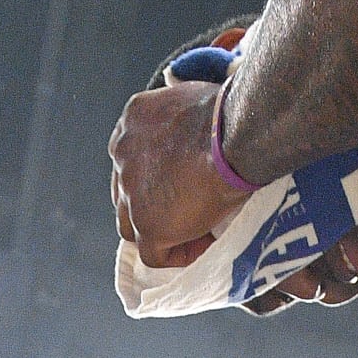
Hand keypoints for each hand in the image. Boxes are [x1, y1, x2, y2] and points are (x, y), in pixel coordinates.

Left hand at [109, 83, 254, 267]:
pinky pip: (154, 255)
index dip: (152, 178)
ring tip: (195, 234)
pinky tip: (205, 244)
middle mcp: (123, 154)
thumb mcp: (194, 102)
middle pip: (125, 194)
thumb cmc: (229, 116)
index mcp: (132, 121)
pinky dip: (179, 255)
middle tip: (184, 213)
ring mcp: (131, 193)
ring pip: (132, 228)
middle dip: (149, 207)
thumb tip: (199, 135)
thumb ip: (182, 121)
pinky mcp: (147, 224)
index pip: (130, 159)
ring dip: (160, 235)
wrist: (234, 135)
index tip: (179, 185)